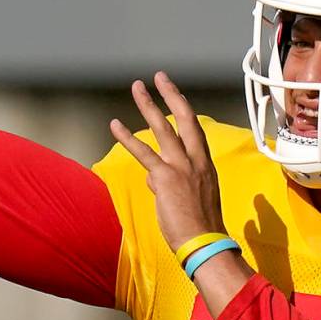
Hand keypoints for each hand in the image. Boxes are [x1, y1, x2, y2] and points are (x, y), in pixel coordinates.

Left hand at [109, 71, 225, 251]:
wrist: (204, 243)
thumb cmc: (200, 228)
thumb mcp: (192, 199)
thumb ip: (170, 183)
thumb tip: (151, 177)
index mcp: (205, 165)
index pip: (195, 130)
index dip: (184, 109)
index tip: (174, 94)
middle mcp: (196, 161)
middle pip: (184, 118)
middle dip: (171, 95)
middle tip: (159, 76)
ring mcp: (181, 167)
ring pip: (163, 128)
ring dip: (148, 105)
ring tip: (136, 87)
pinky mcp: (166, 177)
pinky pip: (143, 153)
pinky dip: (128, 138)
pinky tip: (115, 125)